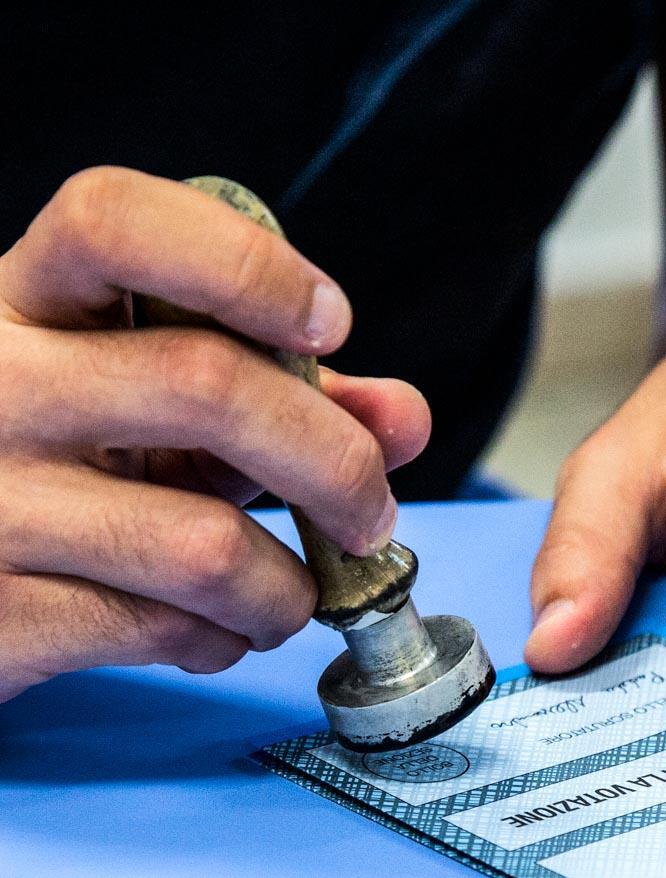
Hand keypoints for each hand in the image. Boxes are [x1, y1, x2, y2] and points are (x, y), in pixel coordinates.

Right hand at [0, 167, 429, 700]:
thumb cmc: (72, 472)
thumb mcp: (158, 411)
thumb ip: (280, 396)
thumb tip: (403, 418)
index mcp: (26, 303)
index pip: (115, 223)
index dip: (245, 266)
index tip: (332, 326)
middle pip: (206, 383)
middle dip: (336, 463)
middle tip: (371, 512)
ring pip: (202, 544)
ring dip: (286, 589)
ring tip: (288, 596)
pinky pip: (164, 631)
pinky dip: (224, 642)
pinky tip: (217, 632)